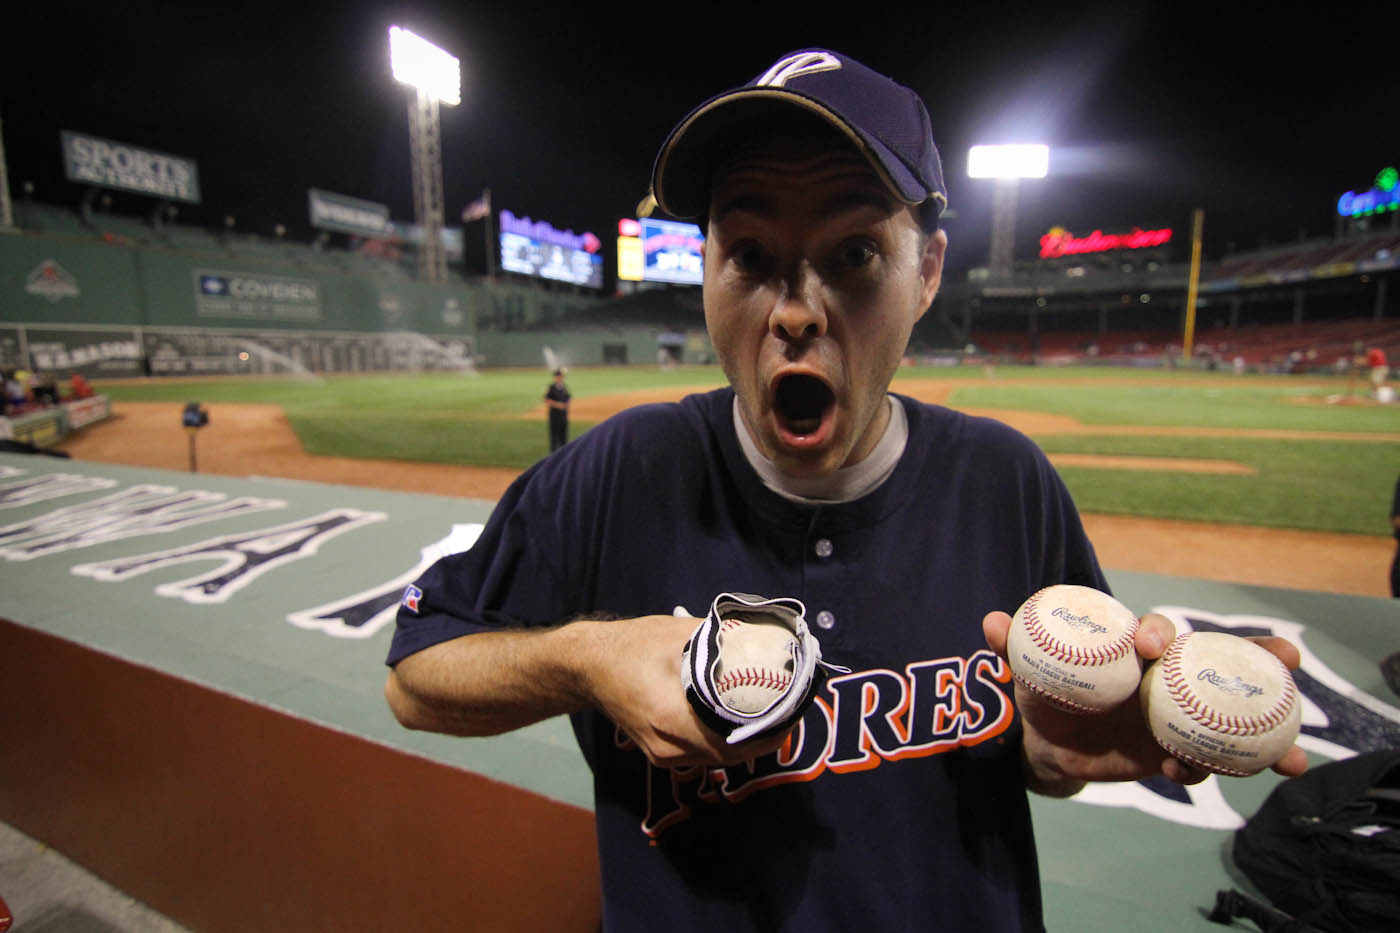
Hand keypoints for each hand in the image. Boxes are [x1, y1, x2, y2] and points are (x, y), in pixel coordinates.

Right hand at [579, 615, 790, 768]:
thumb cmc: (633, 645)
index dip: (769, 731)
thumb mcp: (681, 635)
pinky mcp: (660, 753)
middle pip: (731, 754)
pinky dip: (727, 742)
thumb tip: (765, 637)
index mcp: (672, 718)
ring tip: (774, 717)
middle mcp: (668, 746)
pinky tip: (742, 723)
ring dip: (748, 742)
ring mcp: (662, 755)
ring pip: (718, 758)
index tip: (792, 712)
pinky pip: (704, 754)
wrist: (589, 665)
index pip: (734, 740)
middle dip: (765, 737)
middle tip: (790, 712)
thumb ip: (723, 640)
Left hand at [982, 610, 1308, 791]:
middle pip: (1218, 663)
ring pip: (1229, 719)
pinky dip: (1214, 771)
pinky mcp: (1175, 753)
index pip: (1154, 632)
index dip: (1158, 631)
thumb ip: (1014, 646)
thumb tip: (992, 621)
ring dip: (1267, 735)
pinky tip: (1209, 777)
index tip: (1150, 645)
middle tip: (1287, 658)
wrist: (1048, 744)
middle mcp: (1164, 679)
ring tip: (1294, 755)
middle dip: (1258, 657)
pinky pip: (1206, 762)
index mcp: (1131, 652)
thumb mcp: (1027, 671)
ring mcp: (1176, 717)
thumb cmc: (1044, 693)